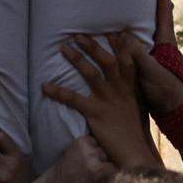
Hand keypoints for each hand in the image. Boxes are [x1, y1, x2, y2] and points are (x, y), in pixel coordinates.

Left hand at [47, 32, 161, 174]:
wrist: (134, 152)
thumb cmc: (134, 130)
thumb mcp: (137, 105)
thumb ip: (129, 90)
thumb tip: (122, 78)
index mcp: (131, 86)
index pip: (127, 59)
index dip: (119, 44)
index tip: (111, 30)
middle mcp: (120, 89)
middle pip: (106, 60)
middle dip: (92, 46)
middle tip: (77, 35)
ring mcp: (107, 100)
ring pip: (90, 73)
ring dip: (76, 58)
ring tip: (63, 47)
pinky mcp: (95, 113)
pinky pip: (73, 99)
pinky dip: (58, 91)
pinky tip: (45, 86)